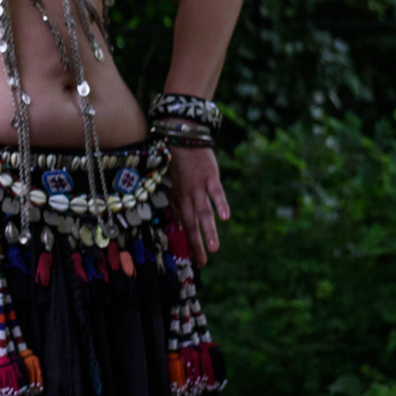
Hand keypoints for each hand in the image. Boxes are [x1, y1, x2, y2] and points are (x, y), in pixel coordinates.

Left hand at [166, 145, 229, 263]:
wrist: (182, 134)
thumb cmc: (176, 157)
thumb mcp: (170, 179)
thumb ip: (176, 197)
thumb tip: (179, 216)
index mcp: (177, 196)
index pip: (184, 224)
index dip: (189, 242)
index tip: (195, 260)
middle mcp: (187, 194)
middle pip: (192, 223)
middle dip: (197, 244)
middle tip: (203, 261)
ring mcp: (199, 186)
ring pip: (204, 212)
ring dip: (208, 231)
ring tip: (213, 248)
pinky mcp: (211, 176)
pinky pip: (216, 193)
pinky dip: (220, 205)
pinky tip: (225, 218)